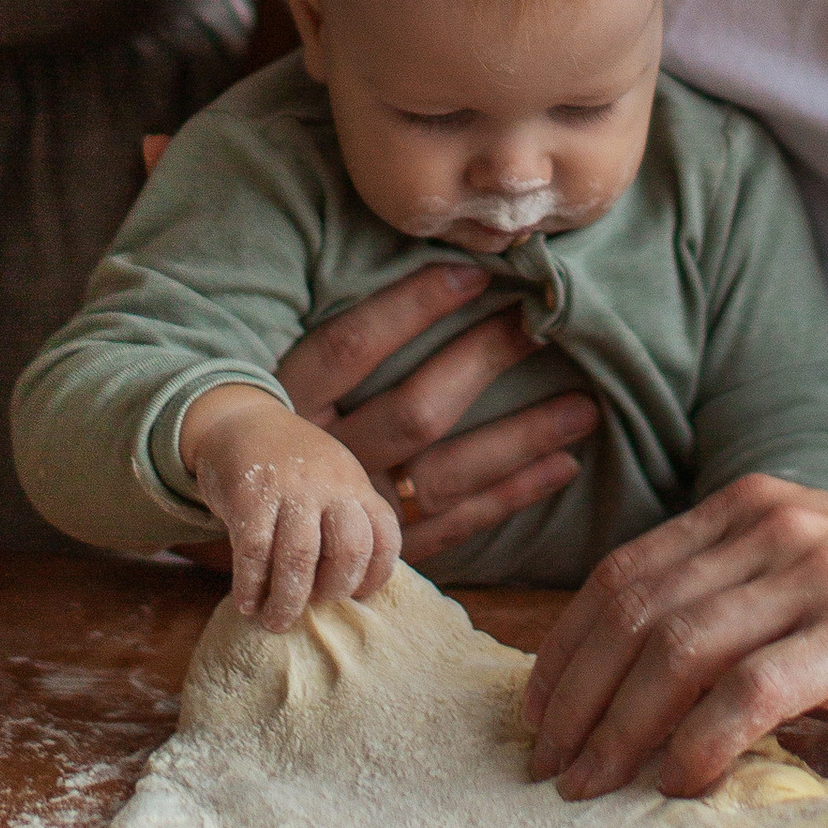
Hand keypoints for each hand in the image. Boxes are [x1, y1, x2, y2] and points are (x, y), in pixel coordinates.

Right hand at [182, 386, 400, 628]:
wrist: (241, 421)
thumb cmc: (294, 466)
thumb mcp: (335, 479)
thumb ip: (350, 519)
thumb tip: (357, 586)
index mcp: (356, 485)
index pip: (386, 537)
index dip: (375, 576)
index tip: (355, 595)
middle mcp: (329, 485)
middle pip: (349, 550)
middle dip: (332, 591)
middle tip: (312, 605)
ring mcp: (289, 489)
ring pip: (299, 558)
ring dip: (287, 601)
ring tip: (275, 621)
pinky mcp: (249, 495)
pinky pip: (254, 552)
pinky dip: (250, 585)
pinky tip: (246, 602)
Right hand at [276, 263, 602, 570]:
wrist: (244, 546)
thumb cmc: (272, 439)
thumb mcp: (277, 381)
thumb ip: (327, 343)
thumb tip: (421, 274)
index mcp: (289, 407)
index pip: (350, 348)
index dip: (410, 308)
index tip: (476, 274)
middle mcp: (326, 461)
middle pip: (413, 409)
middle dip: (483, 363)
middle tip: (543, 325)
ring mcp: (358, 513)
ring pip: (447, 473)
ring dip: (520, 439)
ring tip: (583, 407)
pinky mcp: (387, 553)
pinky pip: (458, 524)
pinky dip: (511, 496)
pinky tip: (563, 467)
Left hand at [522, 478, 827, 798]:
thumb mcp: (809, 581)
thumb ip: (732, 604)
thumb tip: (626, 686)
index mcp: (749, 507)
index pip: (625, 573)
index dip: (567, 647)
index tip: (537, 713)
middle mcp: (773, 528)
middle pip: (637, 611)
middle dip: (578, 695)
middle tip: (550, 765)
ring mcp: (816, 575)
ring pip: (679, 649)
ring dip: (621, 728)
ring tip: (594, 784)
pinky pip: (750, 689)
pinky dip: (700, 741)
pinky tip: (679, 782)